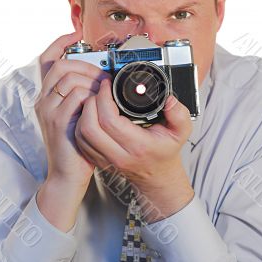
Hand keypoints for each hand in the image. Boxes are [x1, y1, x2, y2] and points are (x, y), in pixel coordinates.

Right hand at [34, 31, 111, 187]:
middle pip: (60, 66)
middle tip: (102, 75)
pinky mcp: (57, 122)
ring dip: (92, 82)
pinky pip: (77, 97)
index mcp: (48, 95)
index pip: (47, 60)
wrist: (67, 172)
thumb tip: (102, 76)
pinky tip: (99, 105)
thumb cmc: (78, 142)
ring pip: (69, 79)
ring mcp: (48, 110)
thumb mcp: (78, 114)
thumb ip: (83, 94)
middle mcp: (43, 99)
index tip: (76, 33)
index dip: (60, 43)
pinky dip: (92, 97)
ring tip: (104, 93)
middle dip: (85, 65)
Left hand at [74, 77, 194, 220]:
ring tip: (96, 100)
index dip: (104, 99)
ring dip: (84, 113)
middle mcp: (118, 155)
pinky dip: (82, 124)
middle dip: (91, 103)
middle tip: (99, 91)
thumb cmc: (166, 152)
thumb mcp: (181, 132)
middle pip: (90, 127)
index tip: (108, 85)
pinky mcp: (97, 160)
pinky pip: (80, 141)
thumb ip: (179, 114)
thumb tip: (169, 100)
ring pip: (81, 134)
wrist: (158, 176)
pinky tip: (92, 114)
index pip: (110, 121)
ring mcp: (106, 159)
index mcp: (138, 146)